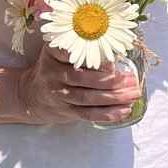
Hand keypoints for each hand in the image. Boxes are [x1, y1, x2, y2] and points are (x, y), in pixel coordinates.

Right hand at [17, 42, 141, 124]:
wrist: (33, 94)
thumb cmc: (57, 69)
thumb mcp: (63, 54)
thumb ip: (85, 56)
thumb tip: (115, 64)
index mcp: (52, 53)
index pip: (70, 53)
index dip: (91, 58)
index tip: (113, 61)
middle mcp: (52, 73)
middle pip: (83, 78)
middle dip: (111, 81)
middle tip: (132, 81)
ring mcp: (57, 94)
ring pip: (87, 98)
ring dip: (114, 98)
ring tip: (134, 94)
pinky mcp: (65, 111)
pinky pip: (88, 114)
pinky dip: (108, 113)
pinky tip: (124, 110)